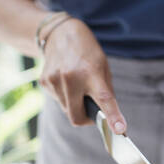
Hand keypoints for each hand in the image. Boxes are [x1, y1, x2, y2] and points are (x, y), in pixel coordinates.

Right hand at [39, 17, 125, 132]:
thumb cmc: (87, 52)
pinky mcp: (44, 82)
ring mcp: (54, 80)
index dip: (112, 116)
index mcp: (91, 73)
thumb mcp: (103, 67)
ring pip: (67, 111)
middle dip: (86, 119)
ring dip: (75, 106)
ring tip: (78, 86)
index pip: (104, 99)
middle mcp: (70, 77)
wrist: (60, 33)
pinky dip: (66, 97)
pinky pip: (59, 101)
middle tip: (93, 111)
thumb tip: (108, 118)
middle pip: (77, 117)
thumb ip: (105, 93)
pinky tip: (66, 81)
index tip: (119, 130)